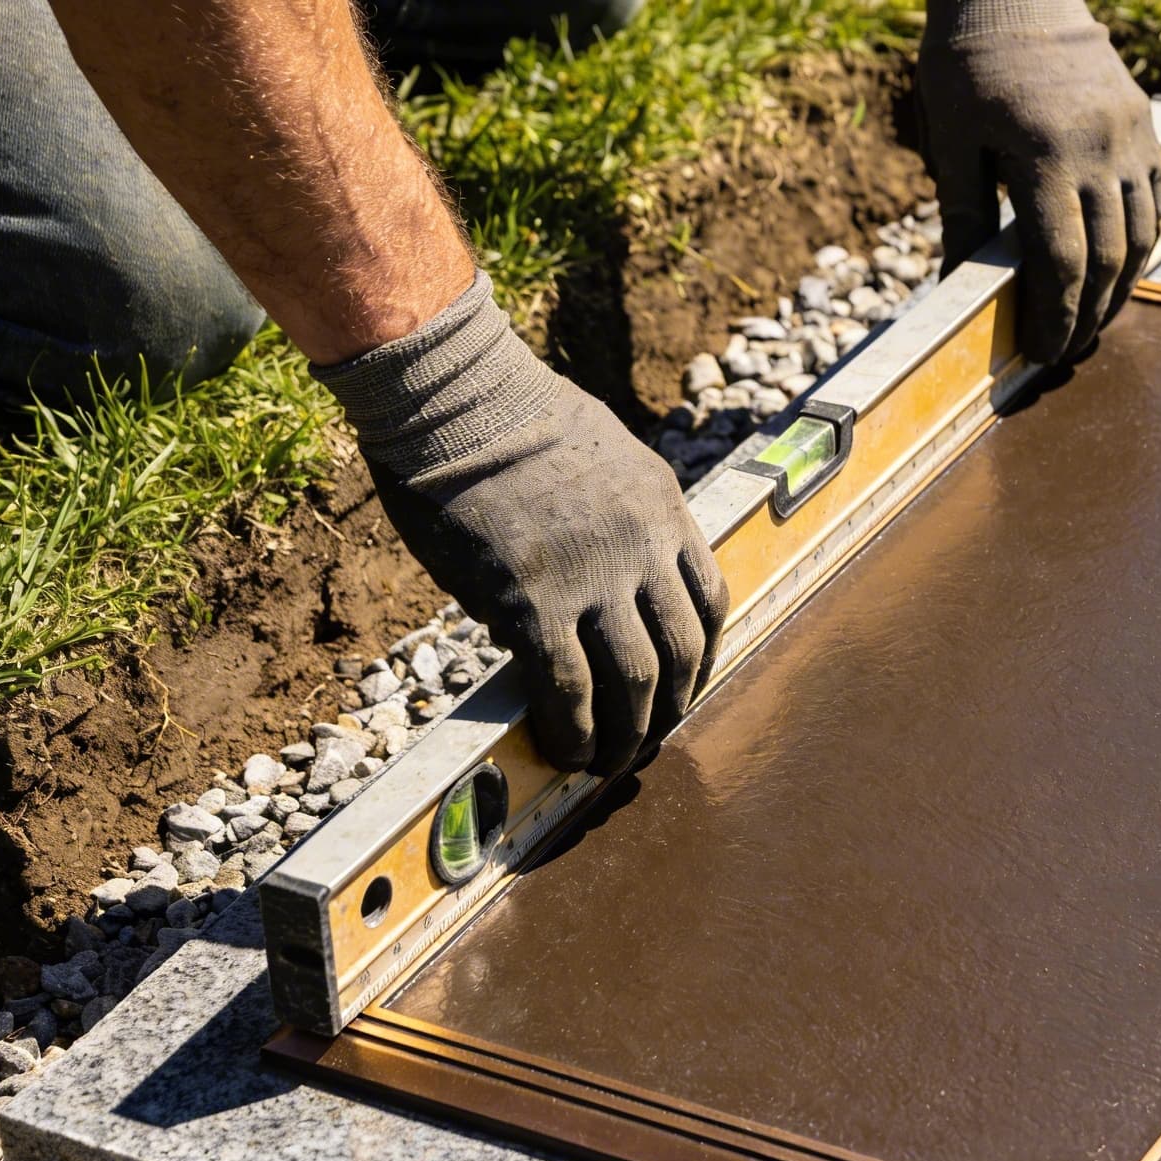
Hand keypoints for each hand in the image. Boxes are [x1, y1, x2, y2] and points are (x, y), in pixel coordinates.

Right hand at [315, 276, 725, 776]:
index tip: (686, 682)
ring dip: (627, 734)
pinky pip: (569, 689)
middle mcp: (641, 549)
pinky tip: (564, 750)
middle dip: (669, 708)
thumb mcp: (598, 454)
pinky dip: (574, 730)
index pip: (709, 598)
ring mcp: (592, 579)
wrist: (451, 397)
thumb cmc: (506, 415)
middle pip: (682, 651)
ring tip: (607, 763)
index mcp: (662, 508)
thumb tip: (600, 577)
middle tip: (648, 738)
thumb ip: (617, 517)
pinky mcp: (534, 604)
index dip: (703, 654)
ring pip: (636, 681)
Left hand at [919, 0, 1160, 364]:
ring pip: (1140, 236)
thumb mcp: (950, 138)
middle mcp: (1098, 150)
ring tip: (1093, 322)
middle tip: (1065, 352)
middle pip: (1108, 261)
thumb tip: (959, 286)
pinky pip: (1153, 200)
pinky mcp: (1142, 125)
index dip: (1055, 317)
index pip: (1062, 263)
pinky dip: (1140, 243)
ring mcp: (1128, 137)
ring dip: (1120, 290)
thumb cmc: (969, 62)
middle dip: (1088, 317)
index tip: (1041, 352)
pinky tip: (1118, 271)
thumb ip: (963, 214)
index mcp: (1045, 156)